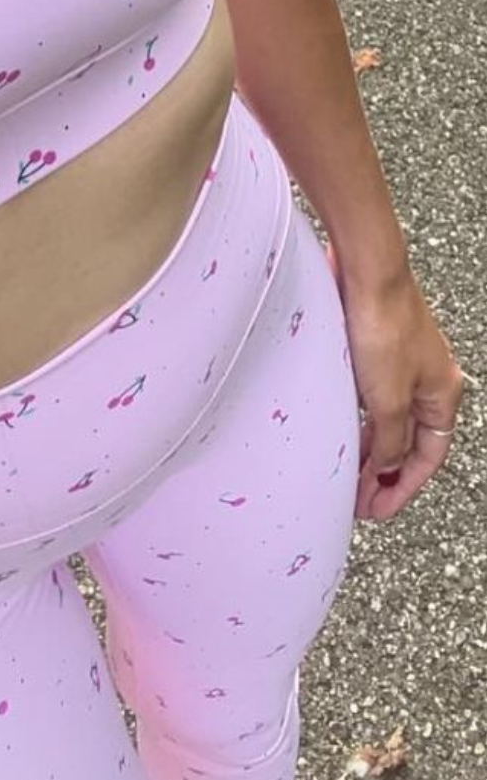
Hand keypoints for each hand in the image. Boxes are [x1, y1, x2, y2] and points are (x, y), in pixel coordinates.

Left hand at [325, 243, 465, 522]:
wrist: (365, 270)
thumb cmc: (384, 326)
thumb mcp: (388, 399)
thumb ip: (390, 440)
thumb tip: (388, 468)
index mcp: (442, 394)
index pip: (429, 456)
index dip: (404, 487)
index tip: (377, 509)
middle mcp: (426, 378)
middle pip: (408, 440)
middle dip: (384, 472)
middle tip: (357, 499)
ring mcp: (401, 361)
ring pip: (388, 419)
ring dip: (369, 447)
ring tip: (345, 472)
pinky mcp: (375, 345)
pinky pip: (370, 397)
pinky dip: (357, 419)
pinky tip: (337, 428)